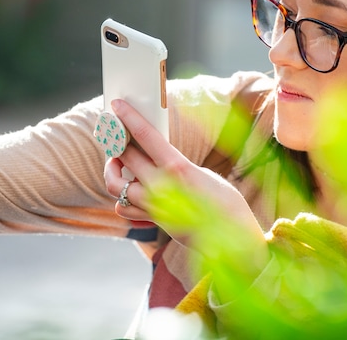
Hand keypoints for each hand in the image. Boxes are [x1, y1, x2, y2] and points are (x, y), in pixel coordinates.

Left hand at [104, 99, 265, 252]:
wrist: (234, 242)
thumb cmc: (225, 203)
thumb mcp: (202, 173)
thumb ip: (176, 164)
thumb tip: (157, 157)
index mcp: (177, 167)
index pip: (145, 135)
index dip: (128, 117)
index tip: (117, 106)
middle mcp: (160, 186)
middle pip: (124, 156)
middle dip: (117, 142)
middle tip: (115, 135)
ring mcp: (153, 205)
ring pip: (115, 184)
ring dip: (112, 171)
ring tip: (117, 163)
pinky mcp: (153, 219)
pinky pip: (124, 208)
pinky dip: (122, 199)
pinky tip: (129, 190)